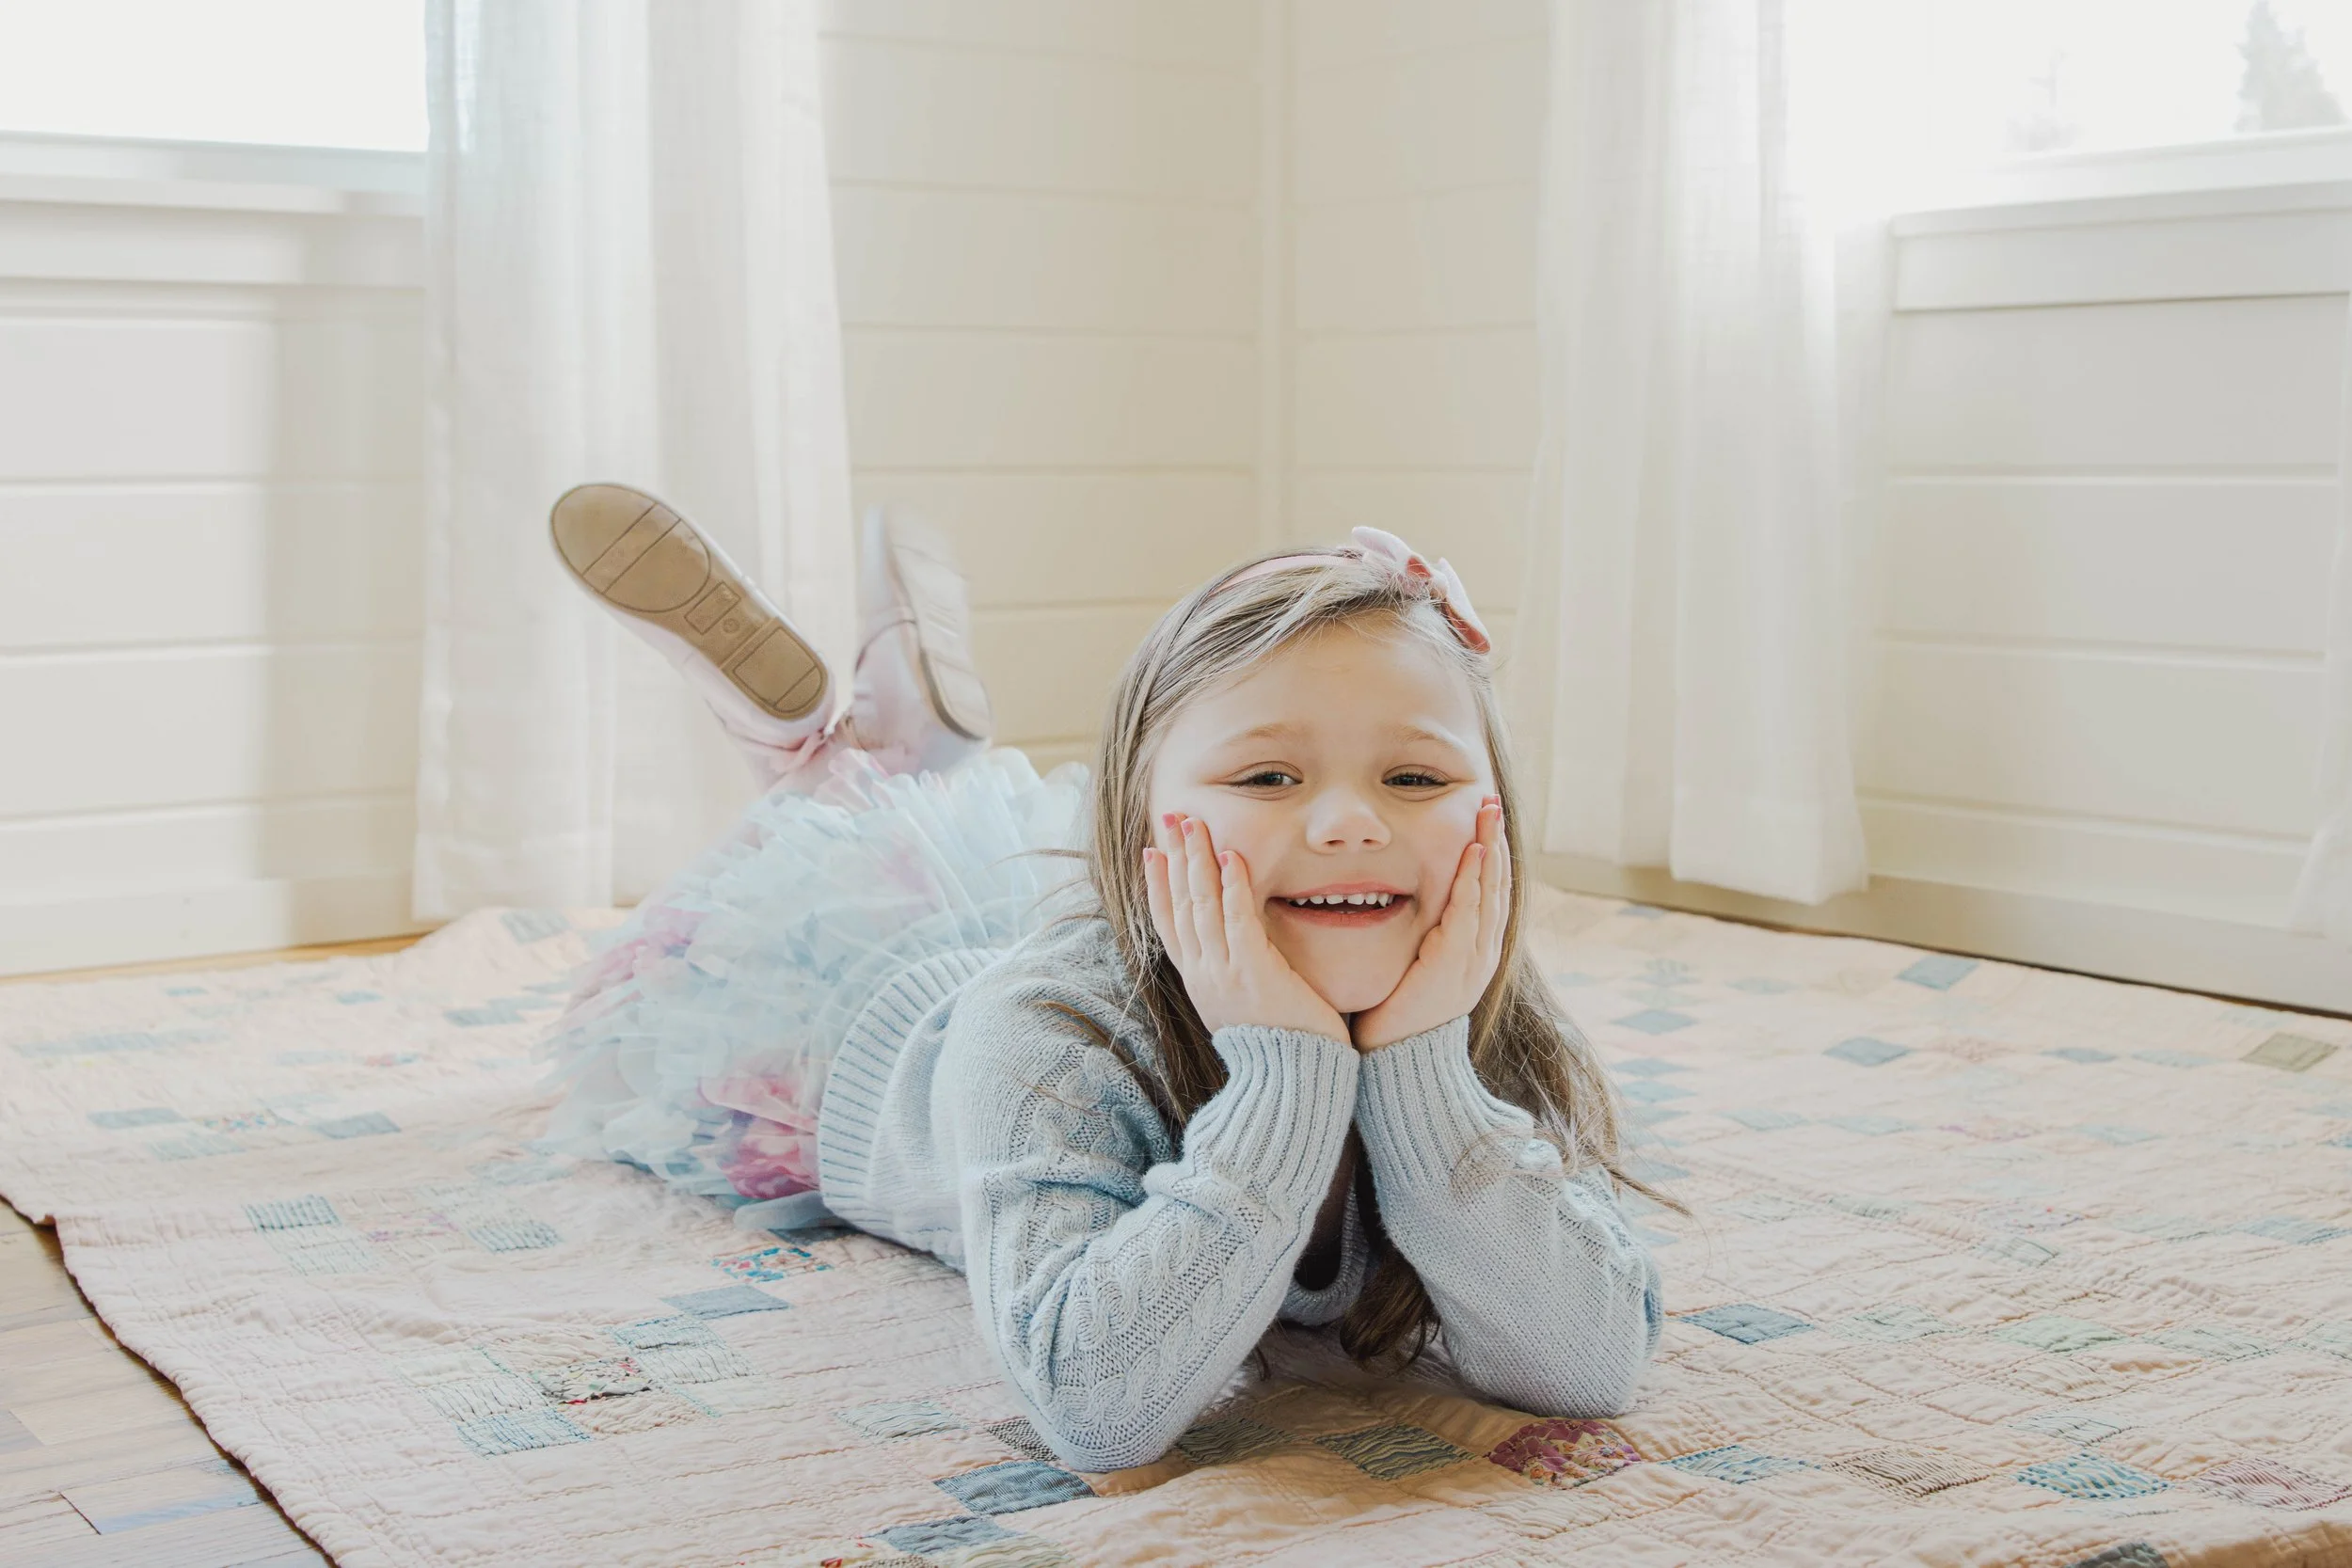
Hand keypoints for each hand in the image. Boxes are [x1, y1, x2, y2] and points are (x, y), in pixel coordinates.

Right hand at [1144, 813, 1349, 1044]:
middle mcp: (1204, 976)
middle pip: (1181, 906)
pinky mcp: (1253, 972)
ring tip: (1195, 823)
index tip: (1152, 853)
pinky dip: (1232, 886)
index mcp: (1200, 984)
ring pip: (1203, 906)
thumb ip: (1235, 978)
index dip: (1159, 886)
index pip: (1169, 925)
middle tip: (1171, 818)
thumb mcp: (1244, 1009)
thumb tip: (1238, 956)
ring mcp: (1224, 974)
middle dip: (1175, 858)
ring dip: (1198, 860)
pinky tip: (1232, 857)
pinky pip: (1237, 920)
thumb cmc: (1282, 1048)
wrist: (1292, 1083)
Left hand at [1353, 796, 1508, 1050]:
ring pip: (1488, 893)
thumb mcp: (1415, 966)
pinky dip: (1473, 881)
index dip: (1488, 853)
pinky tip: (1473, 853)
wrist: (1397, 1064)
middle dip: (1494, 840)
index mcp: (1473, 951)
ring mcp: (1473, 960)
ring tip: (1488, 812)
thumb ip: (1421, 937)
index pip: (1488, 892)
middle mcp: (1481, 953)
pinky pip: (1469, 915)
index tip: (1483, 817)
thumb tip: (1400, 901)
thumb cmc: (1396, 1016)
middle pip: (1496, 885)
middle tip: (1491, 800)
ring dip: (1489, 849)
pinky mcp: (1455, 966)